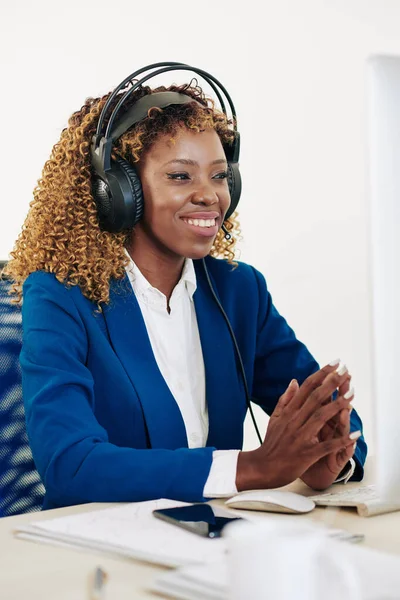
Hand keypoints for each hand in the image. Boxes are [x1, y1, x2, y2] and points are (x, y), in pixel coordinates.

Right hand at [236, 363, 359, 490]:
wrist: (262, 468)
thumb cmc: (271, 443)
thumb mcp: (274, 418)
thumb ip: (285, 399)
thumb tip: (294, 381)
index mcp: (288, 412)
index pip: (306, 387)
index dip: (321, 374)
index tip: (334, 363)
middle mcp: (294, 421)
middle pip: (315, 398)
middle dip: (332, 383)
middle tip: (346, 370)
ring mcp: (300, 437)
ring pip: (321, 417)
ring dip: (338, 405)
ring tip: (352, 394)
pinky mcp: (306, 454)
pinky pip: (326, 445)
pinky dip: (341, 440)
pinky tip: (354, 434)